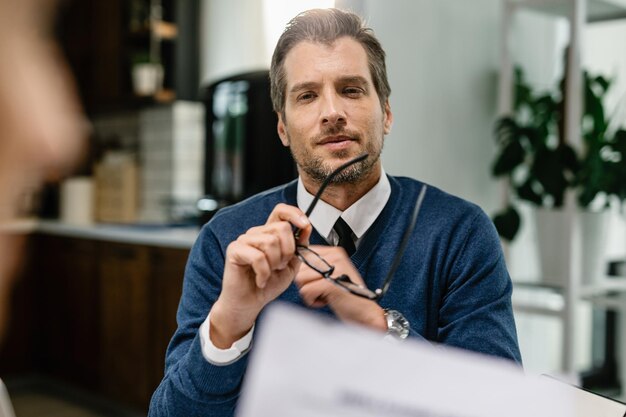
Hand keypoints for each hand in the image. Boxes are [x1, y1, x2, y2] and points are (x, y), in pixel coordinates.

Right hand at [210, 204, 311, 347]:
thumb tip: (306, 228)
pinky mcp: (234, 250)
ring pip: (271, 242)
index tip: (305, 225)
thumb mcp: (291, 265)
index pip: (281, 211)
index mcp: (269, 233)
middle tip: (280, 266)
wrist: (250, 303)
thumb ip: (299, 247)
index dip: (294, 213)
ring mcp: (244, 240)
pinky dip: (264, 273)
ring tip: (269, 273)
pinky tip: (261, 280)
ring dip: (275, 263)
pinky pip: (258, 257)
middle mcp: (256, 233)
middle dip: (287, 251)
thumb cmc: (268, 284)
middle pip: (281, 228)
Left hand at [295, 245, 385, 331]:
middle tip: (323, 290)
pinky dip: (312, 301)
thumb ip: (317, 266)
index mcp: (335, 252)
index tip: (316, 280)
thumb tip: (295, 264)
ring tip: (325, 295)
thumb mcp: (333, 274)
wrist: (365, 313)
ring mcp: (333, 269)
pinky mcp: (330, 284)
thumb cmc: (347, 296)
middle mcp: (334, 257)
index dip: (305, 271)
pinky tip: (326, 300)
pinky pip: (305, 291)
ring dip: (310, 293)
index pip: (305, 254)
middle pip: (300, 267)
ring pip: (300, 279)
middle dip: (307, 283)